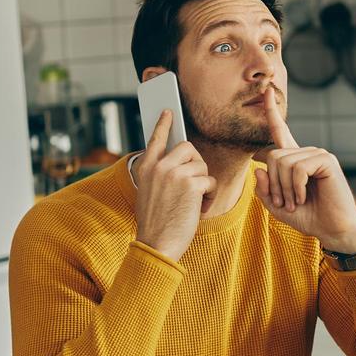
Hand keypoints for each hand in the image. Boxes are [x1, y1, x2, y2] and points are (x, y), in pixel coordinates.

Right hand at [134, 110, 216, 261]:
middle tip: (195, 184)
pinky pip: (210, 182)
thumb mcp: (150, 192)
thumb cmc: (156, 223)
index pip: (155, 139)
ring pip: (201, 167)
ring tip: (193, 203)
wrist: (156, 244)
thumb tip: (180, 163)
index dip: (163, 124)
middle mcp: (158, 167)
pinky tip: (199, 209)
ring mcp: (173, 174)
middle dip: (197, 165)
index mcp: (145, 168)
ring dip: (203, 186)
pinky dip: (209, 198)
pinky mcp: (190, 184)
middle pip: (188, 148)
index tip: (169, 112)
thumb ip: (160, 174)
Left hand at [254, 88, 355, 253]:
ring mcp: (318, 154)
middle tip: (284, 203)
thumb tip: (257, 168)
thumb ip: (263, 190)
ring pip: (283, 163)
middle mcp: (306, 153)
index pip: (280, 132)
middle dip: (273, 184)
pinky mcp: (326, 160)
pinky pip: (298, 168)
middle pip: (272, 156)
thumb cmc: (309, 217)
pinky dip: (295, 187)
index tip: (266, 90)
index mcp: (294, 160)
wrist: (334, 229)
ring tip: (295, 203)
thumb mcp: (278, 207)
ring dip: (284, 188)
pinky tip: (303, 197)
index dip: (271, 112)